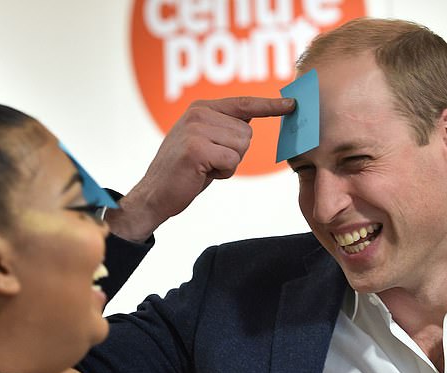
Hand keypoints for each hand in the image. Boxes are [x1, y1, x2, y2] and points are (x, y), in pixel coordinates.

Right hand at [107, 96, 294, 241]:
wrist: (154, 194)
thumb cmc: (184, 172)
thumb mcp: (204, 141)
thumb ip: (224, 128)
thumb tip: (252, 120)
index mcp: (201, 108)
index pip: (243, 103)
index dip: (270, 105)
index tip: (292, 104)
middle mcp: (198, 113)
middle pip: (247, 133)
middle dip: (234, 153)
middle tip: (209, 161)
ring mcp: (196, 129)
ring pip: (242, 147)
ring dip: (228, 164)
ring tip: (205, 167)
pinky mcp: (196, 148)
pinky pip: (232, 161)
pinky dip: (223, 173)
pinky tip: (202, 174)